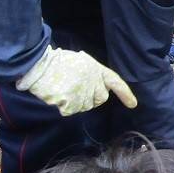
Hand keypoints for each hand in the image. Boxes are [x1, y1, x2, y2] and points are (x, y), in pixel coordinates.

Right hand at [15, 46, 137, 115]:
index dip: (125, 93)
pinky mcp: (71, 103)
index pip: (115, 81)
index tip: (133, 104)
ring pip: (84, 106)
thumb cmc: (58, 62)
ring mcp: (83, 93)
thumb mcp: (82, 62)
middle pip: (99, 99)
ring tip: (63, 87)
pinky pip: (70, 110)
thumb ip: (92, 75)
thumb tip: (97, 88)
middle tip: (75, 87)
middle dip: (90, 97)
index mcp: (97, 69)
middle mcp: (93, 82)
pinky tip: (57, 94)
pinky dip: (63, 105)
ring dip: (75, 101)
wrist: (40, 65)